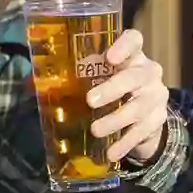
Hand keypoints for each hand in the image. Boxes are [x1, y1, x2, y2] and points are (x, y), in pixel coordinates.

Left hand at [87, 29, 172, 163]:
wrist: (144, 115)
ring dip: (115, 119)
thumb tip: (35, 82)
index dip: (124, 46)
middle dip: (113, 88)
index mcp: (132, 56)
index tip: (109, 58)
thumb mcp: (99, 77)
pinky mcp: (158, 120)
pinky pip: (141, 132)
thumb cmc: (113, 87)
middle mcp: (148, 72)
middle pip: (136, 76)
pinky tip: (111, 153)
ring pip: (138, 107)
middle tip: (90, 100)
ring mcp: (156, 96)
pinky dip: (124, 143)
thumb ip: (75, 76)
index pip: (134, 40)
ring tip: (95, 130)